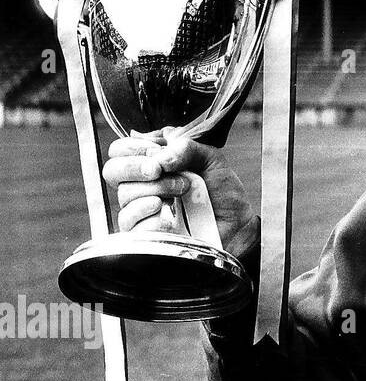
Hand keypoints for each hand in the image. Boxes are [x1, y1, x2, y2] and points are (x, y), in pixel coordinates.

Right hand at [102, 128, 257, 254]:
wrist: (237, 224)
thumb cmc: (222, 192)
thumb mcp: (210, 159)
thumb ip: (185, 147)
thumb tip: (158, 156)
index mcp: (153, 161)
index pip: (119, 150)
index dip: (133, 148)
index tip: (156, 151)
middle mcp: (142, 184)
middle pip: (112, 171)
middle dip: (135, 166)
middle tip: (159, 170)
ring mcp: (141, 209)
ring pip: (125, 194)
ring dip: (157, 188)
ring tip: (183, 190)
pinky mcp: (144, 232)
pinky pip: (131, 221)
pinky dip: (151, 214)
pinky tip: (168, 212)